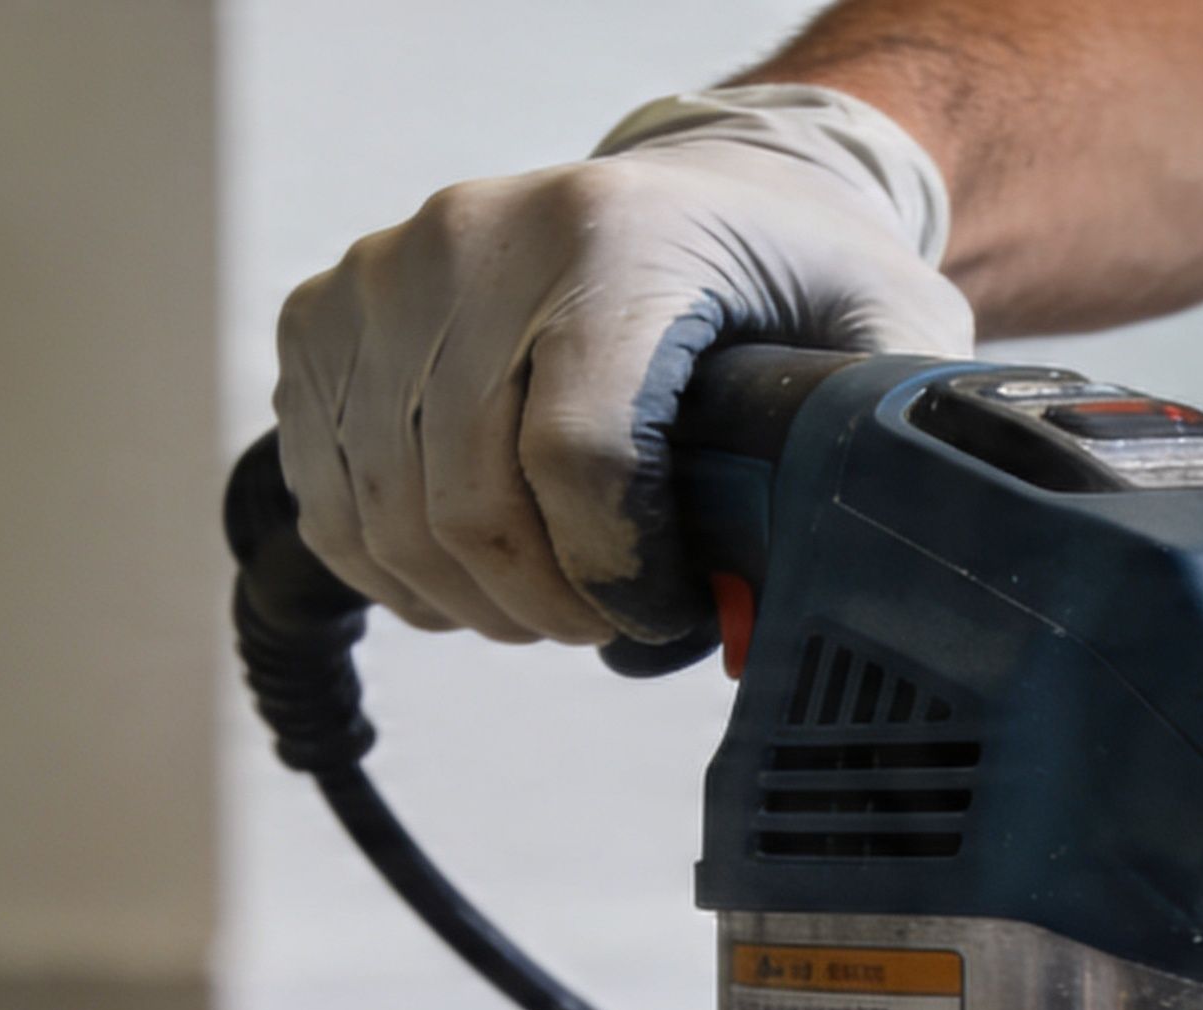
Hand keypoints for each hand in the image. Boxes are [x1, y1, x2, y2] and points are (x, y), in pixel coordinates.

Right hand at [273, 85, 973, 647]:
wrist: (699, 192)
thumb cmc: (784, 277)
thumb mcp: (879, 329)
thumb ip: (872, 438)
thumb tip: (847, 573)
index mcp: (610, 236)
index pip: (577, 455)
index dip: (621, 575)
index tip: (671, 611)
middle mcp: (475, 238)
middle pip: (470, 503)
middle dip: (549, 605)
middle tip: (610, 624)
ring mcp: (383, 274)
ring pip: (390, 517)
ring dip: (474, 602)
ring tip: (552, 606)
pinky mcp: (324, 317)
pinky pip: (328, 496)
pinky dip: (396, 570)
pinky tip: (471, 579)